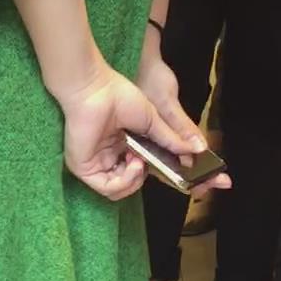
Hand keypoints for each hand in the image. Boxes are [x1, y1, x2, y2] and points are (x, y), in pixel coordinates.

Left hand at [60, 62, 187, 202]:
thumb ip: (171, 139)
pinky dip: (124, 183)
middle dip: (144, 179)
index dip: (154, 173)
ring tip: (139, 162)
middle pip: (129, 184)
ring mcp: (96, 164)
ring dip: (135, 181)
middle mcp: (109, 157)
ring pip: (118, 190)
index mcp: (123, 145)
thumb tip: (195, 151)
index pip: (140, 171)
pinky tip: (133, 165)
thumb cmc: (120, 96)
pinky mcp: (85, 168)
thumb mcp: (152, 121)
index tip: (170, 170)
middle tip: (149, 162)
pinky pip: (107, 188)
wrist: (97, 89)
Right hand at [135, 33, 231, 193]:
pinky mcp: (163, 128)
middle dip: (198, 179)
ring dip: (197, 169)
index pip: (168, 172)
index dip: (191, 181)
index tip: (213, 183)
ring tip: (217, 175)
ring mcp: (156, 137)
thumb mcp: (166, 102)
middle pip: (173, 171)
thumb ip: (181, 127)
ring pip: (176, 161)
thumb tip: (199, 149)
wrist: (142, 59)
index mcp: (144, 144)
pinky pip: (177, 147)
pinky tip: (204, 157)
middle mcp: (150, 144)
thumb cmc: (148, 77)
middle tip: (223, 182)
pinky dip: (192, 154)